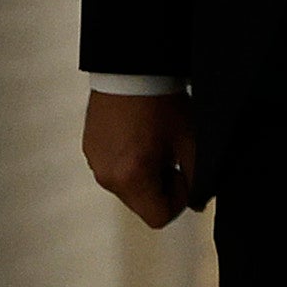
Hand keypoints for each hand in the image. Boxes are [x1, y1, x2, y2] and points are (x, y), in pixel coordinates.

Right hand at [83, 89, 196, 229]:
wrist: (131, 69)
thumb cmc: (159, 101)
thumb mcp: (188, 142)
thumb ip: (197, 179)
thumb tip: (198, 202)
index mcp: (131, 178)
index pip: (158, 218)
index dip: (178, 200)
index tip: (182, 173)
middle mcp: (107, 176)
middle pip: (141, 204)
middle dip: (160, 187)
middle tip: (169, 154)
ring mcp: (95, 162)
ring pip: (127, 187)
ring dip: (143, 174)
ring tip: (152, 141)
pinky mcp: (89, 149)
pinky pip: (113, 169)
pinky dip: (127, 161)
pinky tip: (137, 135)